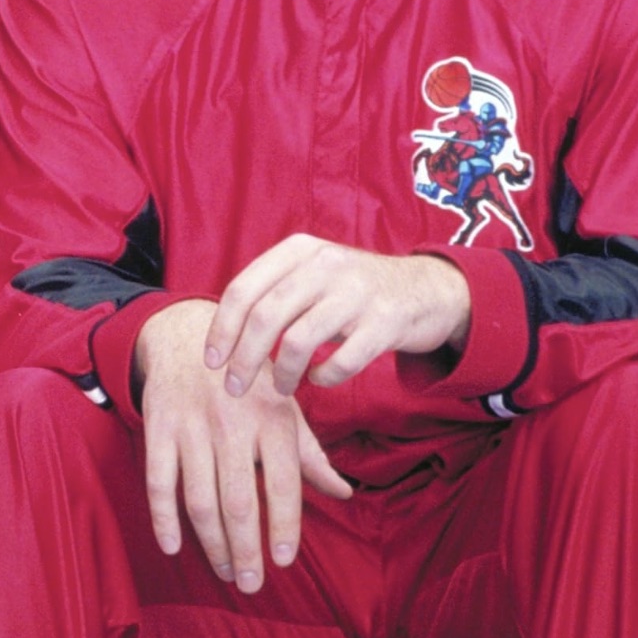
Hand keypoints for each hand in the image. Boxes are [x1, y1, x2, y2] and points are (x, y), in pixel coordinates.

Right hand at [136, 299, 350, 594]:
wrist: (185, 334)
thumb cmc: (246, 379)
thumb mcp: (285, 405)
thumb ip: (310, 454)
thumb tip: (344, 493)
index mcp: (273, 418)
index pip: (284, 484)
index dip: (285, 525)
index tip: (284, 560)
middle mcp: (233, 423)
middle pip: (239, 501)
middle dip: (246, 549)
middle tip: (251, 584)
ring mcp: (192, 426)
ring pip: (199, 498)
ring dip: (212, 543)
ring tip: (225, 571)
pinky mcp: (158, 427)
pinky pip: (158, 481)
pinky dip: (163, 518)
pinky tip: (173, 546)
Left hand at [207, 234, 470, 399]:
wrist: (426, 289)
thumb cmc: (351, 290)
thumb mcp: (311, 272)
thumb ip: (271, 291)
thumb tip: (221, 335)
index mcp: (299, 249)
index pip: (243, 289)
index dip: (221, 328)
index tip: (211, 361)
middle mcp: (326, 264)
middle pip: (266, 316)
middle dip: (243, 358)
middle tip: (234, 388)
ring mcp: (358, 292)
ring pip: (298, 341)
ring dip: (281, 374)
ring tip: (280, 388)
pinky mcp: (387, 322)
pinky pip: (342, 361)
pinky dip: (323, 378)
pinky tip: (318, 379)